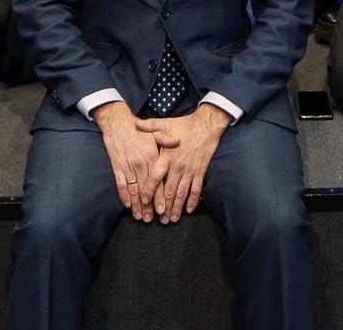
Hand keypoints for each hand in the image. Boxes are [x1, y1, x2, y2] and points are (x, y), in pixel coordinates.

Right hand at [95, 101, 164, 220]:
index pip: (158, 181)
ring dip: (137, 205)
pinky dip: (124, 195)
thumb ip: (166, 139)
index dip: (160, 197)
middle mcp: (141, 164)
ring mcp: (128, 166)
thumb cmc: (138, 128)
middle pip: (146, 189)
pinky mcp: (117, 166)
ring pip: (134, 189)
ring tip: (140, 217)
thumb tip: (177, 142)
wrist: (117, 122)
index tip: (163, 209)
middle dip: (149, 206)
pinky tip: (127, 204)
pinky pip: (121, 183)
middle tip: (153, 219)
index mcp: (152, 157)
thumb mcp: (155, 131)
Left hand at [136, 104, 229, 222]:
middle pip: (169, 190)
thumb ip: (150, 126)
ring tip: (172, 219)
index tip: (144, 201)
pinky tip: (189, 210)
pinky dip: (193, 201)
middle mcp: (178, 166)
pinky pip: (196, 189)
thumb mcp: (165, 123)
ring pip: (182, 193)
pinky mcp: (200, 171)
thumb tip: (135, 124)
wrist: (206, 125)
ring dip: (176, 207)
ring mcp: (190, 170)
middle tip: (159, 219)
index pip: (156, 176)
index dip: (150, 190)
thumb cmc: (184, 125)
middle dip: (163, 206)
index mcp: (167, 156)